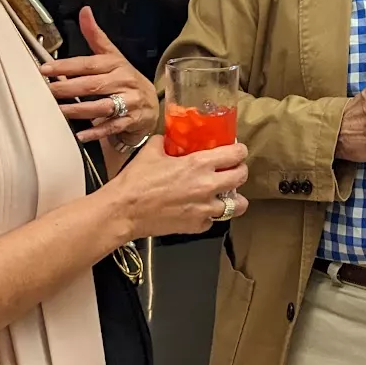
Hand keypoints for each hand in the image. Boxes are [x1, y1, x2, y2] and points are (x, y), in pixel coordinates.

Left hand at [42, 7, 157, 143]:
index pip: (88, 64)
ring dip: (78, 109)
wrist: (150, 104)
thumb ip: (96, 36)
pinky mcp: (130, 120)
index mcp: (115, 64)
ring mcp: (128, 102)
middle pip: (91, 85)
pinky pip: (111, 126)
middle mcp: (122, 81)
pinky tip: (80, 134)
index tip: (45, 69)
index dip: (66, 66)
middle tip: (46, 91)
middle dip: (67, 88)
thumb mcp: (112, 56)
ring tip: (58, 110)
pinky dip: (96, 132)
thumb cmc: (125, 79)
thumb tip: (84, 11)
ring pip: (100, 106)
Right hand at [103, 136, 249, 238]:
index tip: (236, 150)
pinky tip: (201, 210)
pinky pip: (213, 220)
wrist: (124, 211)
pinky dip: (210, 215)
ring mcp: (205, 209)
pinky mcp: (197, 226)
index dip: (239, 150)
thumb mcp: (151, 151)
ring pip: (237, 205)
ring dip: (233, 198)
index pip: (236, 154)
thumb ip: (165, 141)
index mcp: (199, 164)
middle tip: (232, 170)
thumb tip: (169, 137)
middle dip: (239, 171)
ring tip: (226, 195)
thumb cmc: (136, 181)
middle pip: (241, 177)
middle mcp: (208, 186)